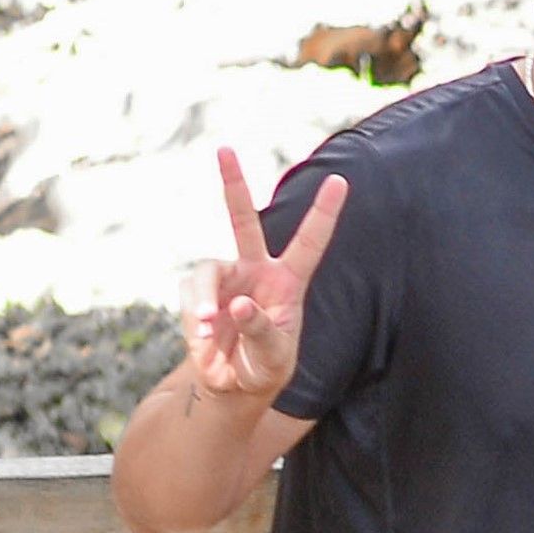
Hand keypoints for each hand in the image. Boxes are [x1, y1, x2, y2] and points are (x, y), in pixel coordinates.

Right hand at [187, 146, 346, 403]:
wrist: (232, 383)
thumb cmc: (265, 366)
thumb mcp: (274, 355)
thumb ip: (261, 330)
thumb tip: (236, 304)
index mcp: (288, 281)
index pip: (310, 242)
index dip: (324, 212)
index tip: (341, 181)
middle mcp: (255, 271)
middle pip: (242, 221)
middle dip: (233, 185)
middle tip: (225, 149)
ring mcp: (224, 279)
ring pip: (206, 272)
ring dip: (204, 301)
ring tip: (207, 328)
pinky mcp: (198, 293)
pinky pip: (192, 296)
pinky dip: (194, 316)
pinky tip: (203, 337)